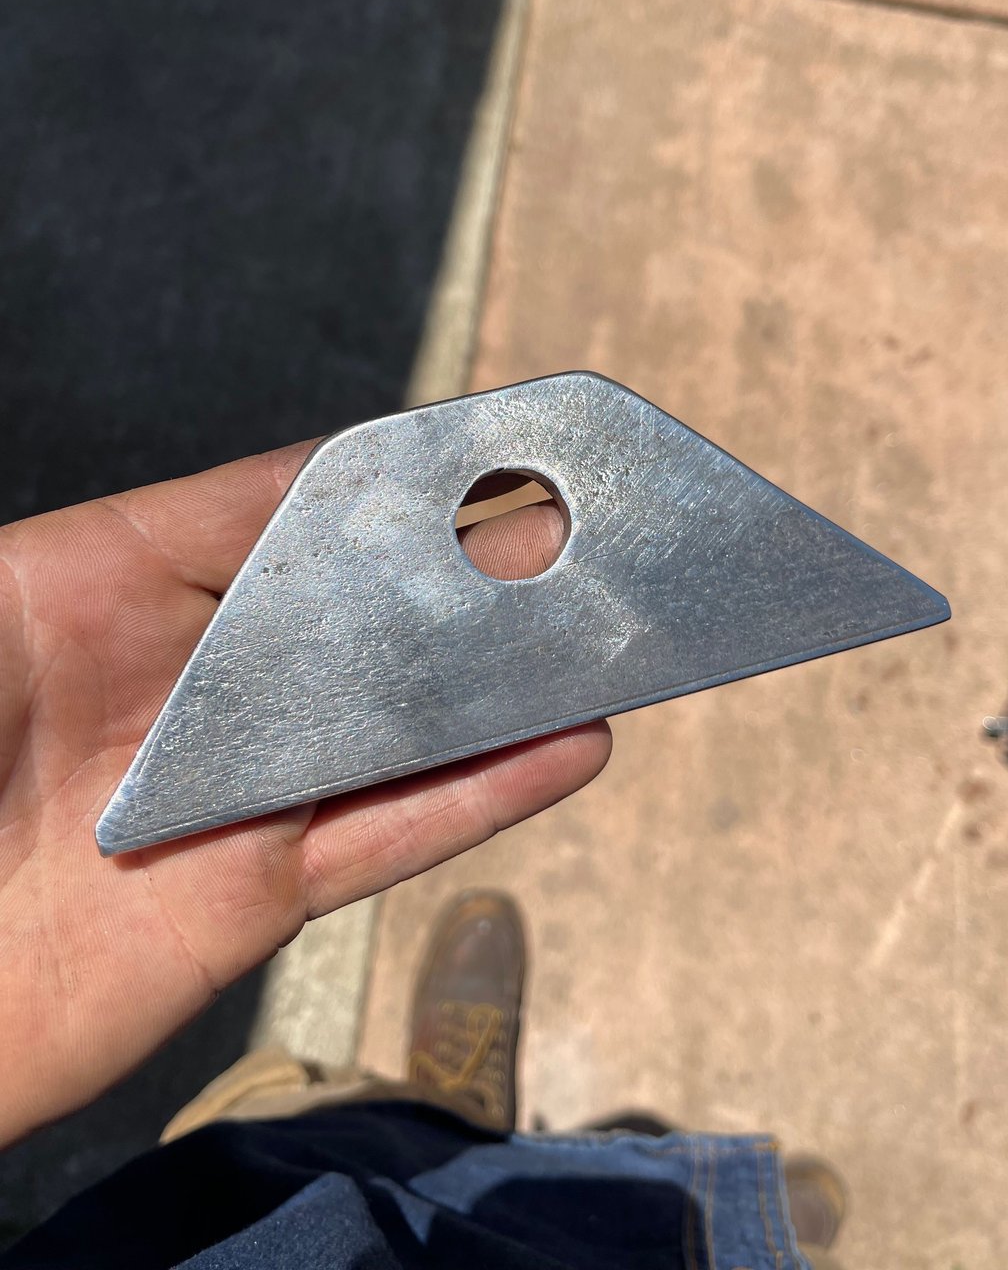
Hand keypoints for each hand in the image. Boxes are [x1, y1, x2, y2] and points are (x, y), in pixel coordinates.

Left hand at [0, 444, 610, 1145]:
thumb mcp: (1, 605)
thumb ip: (146, 548)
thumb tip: (304, 491)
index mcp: (117, 584)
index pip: (285, 510)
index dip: (392, 479)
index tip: (499, 449)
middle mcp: (193, 682)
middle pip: (360, 616)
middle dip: (473, 571)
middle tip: (587, 532)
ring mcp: (231, 792)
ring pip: (398, 725)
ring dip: (504, 679)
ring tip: (606, 629)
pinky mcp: (253, 900)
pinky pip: (390, 839)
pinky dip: (488, 795)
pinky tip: (569, 746)